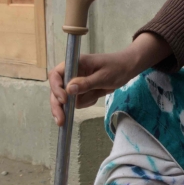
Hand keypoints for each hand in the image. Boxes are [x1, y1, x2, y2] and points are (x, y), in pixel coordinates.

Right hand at [49, 33, 170, 125]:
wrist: (128, 68)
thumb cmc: (117, 67)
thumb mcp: (104, 76)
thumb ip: (86, 83)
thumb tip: (68, 90)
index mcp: (75, 64)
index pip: (56, 75)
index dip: (56, 88)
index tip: (64, 100)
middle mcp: (72, 73)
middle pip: (57, 91)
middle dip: (58, 106)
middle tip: (61, 120)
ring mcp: (76, 82)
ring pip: (69, 99)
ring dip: (82, 101)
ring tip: (97, 93)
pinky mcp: (82, 90)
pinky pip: (79, 101)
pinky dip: (88, 101)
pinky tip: (97, 94)